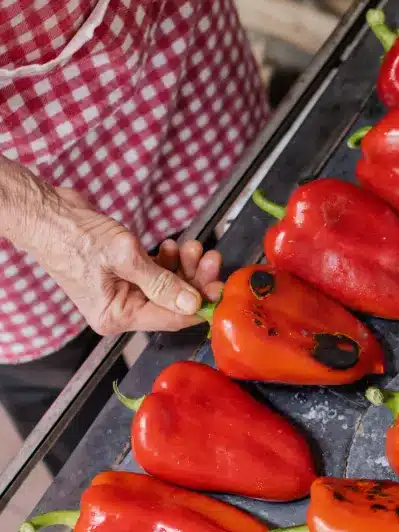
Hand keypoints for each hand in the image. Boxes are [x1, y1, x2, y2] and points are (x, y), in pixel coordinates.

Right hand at [10, 176, 222, 336]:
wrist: (46, 212)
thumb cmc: (73, 236)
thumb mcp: (125, 258)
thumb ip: (161, 283)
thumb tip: (192, 303)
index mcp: (116, 316)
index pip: (170, 318)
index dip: (198, 304)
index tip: (220, 288)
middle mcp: (120, 309)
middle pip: (172, 301)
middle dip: (194, 280)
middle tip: (211, 259)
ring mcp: (123, 292)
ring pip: (168, 285)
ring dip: (184, 267)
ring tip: (193, 246)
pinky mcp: (125, 274)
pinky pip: (156, 273)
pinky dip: (169, 260)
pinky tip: (173, 246)